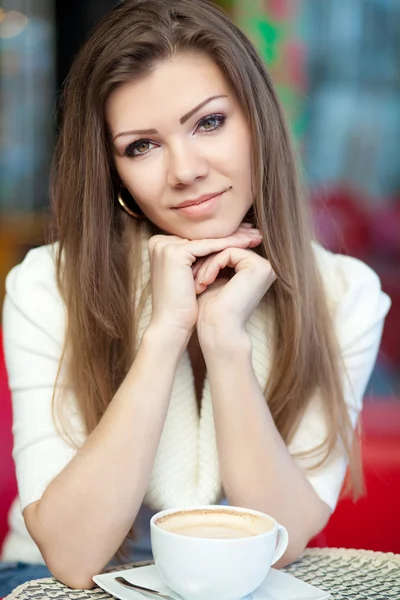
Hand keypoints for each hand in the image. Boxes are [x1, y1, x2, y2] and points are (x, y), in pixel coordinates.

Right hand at [147, 225, 262, 336]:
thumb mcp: (191, 274)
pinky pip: (209, 246)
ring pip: (208, 240)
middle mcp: (158, 242)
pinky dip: (230, 245)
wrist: (173, 325)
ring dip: (234, 238)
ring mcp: (164, 246)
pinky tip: (247, 244)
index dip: (223, 236)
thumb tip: (222, 243)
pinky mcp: (174, 252)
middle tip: (255, 233)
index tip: (245, 235)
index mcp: (160, 245)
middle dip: (231, 234)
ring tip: (256, 237)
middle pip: (203, 236)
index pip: (198, 237)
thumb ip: (200, 256)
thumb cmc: (184, 305)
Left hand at [194, 245, 275, 343]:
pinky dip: (212, 265)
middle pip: (227, 249)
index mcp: (256, 271)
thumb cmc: (211, 312)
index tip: (191, 271)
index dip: (207, 260)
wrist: (217, 330)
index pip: (227, 253)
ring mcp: (265, 266)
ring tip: (198, 282)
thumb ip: (214, 263)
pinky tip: (204, 281)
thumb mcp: (213, 280)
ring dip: (207, 264)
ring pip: (227, 250)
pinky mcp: (259, 267)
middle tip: (190, 273)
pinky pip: (228, 253)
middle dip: (207, 260)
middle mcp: (264, 268)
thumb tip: (202, 243)